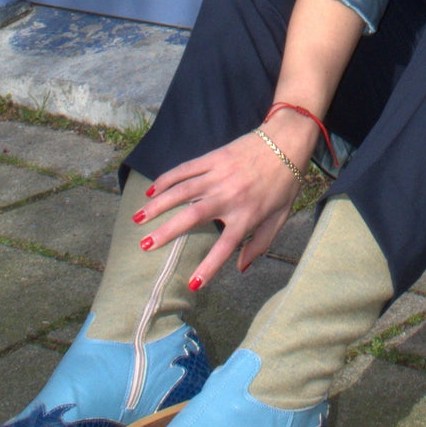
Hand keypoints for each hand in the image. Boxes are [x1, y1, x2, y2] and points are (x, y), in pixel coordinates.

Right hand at [133, 127, 309, 288]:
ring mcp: (219, 175)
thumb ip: (260, 244)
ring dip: (157, 205)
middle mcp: (229, 197)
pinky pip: (185, 169)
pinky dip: (167, 179)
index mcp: (246, 215)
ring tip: (138, 219)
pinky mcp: (214, 157)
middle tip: (145, 245)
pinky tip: (151, 190)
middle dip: (166, 232)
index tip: (192, 284)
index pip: (224, 248)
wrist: (287, 142)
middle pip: (192, 218)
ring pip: (181, 192)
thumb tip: (240, 268)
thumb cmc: (285, 183)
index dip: (209, 267)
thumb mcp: (280, 217)